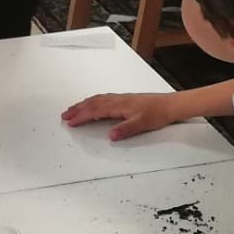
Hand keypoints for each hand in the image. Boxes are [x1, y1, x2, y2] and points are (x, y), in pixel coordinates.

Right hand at [61, 92, 179, 140]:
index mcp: (118, 106)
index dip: (81, 116)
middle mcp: (117, 100)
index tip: (70, 122)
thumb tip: (110, 135)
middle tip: (64, 115)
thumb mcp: (141, 124)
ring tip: (73, 109)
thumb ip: (125, 129)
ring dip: (83, 104)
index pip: (95, 111)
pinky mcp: (125, 99)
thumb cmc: (157, 114)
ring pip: (97, 100)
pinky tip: (93, 103)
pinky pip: (103, 98)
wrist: (169, 105)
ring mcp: (120, 99)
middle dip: (77, 109)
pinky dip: (93, 101)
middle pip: (92, 103)